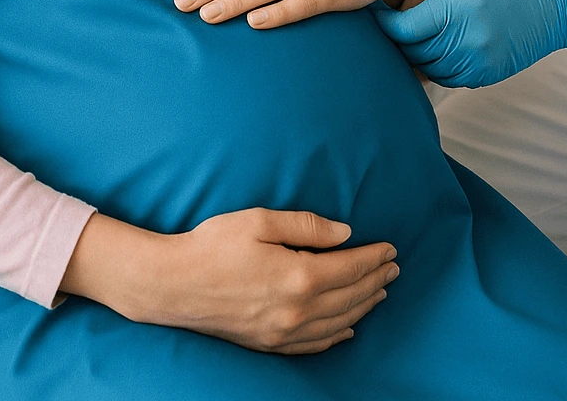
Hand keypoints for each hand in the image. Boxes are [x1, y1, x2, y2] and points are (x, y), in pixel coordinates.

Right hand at [62, 207, 398, 354]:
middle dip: (375, 281)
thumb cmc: (213, 245)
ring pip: (337, 322)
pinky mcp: (268, 344)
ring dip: (363, 307)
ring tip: (380, 292)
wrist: (172, 285)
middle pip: (349, 297)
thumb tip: (345, 233)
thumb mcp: (261, 221)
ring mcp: (282, 333)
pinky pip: (314, 345)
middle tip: (394, 268)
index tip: (391, 249)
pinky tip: (347, 328)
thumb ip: (307, 225)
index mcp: (297, 276)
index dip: (374, 258)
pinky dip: (336, 336)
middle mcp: (295, 311)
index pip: (350, 268)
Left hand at [373, 0, 566, 86]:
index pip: (405, 30)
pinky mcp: (488, 75)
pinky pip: (447, 78)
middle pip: (412, 52)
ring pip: (427, 69)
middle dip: (396, 36)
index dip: (384, 22)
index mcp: (461, 9)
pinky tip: (433, 44)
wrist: (564, 3)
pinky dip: (434, 65)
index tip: (376, 8)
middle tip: (388, 17)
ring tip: (408, 30)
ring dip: (413, 53)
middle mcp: (468, 43)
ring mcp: (479, 64)